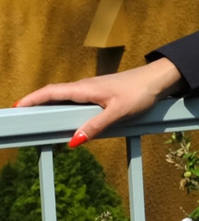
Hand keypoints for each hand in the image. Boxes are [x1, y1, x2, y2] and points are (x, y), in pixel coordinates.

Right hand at [12, 57, 185, 146]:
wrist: (159, 79)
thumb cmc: (141, 91)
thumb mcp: (118, 112)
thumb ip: (96, 125)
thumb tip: (73, 141)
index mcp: (85, 88)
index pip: (51, 92)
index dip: (31, 99)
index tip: (16, 107)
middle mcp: (85, 86)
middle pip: (54, 94)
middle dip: (35, 103)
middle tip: (20, 117)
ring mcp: (93, 89)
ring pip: (65, 97)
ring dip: (49, 105)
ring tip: (36, 119)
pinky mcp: (101, 93)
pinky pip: (77, 100)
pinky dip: (65, 107)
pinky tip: (65, 117)